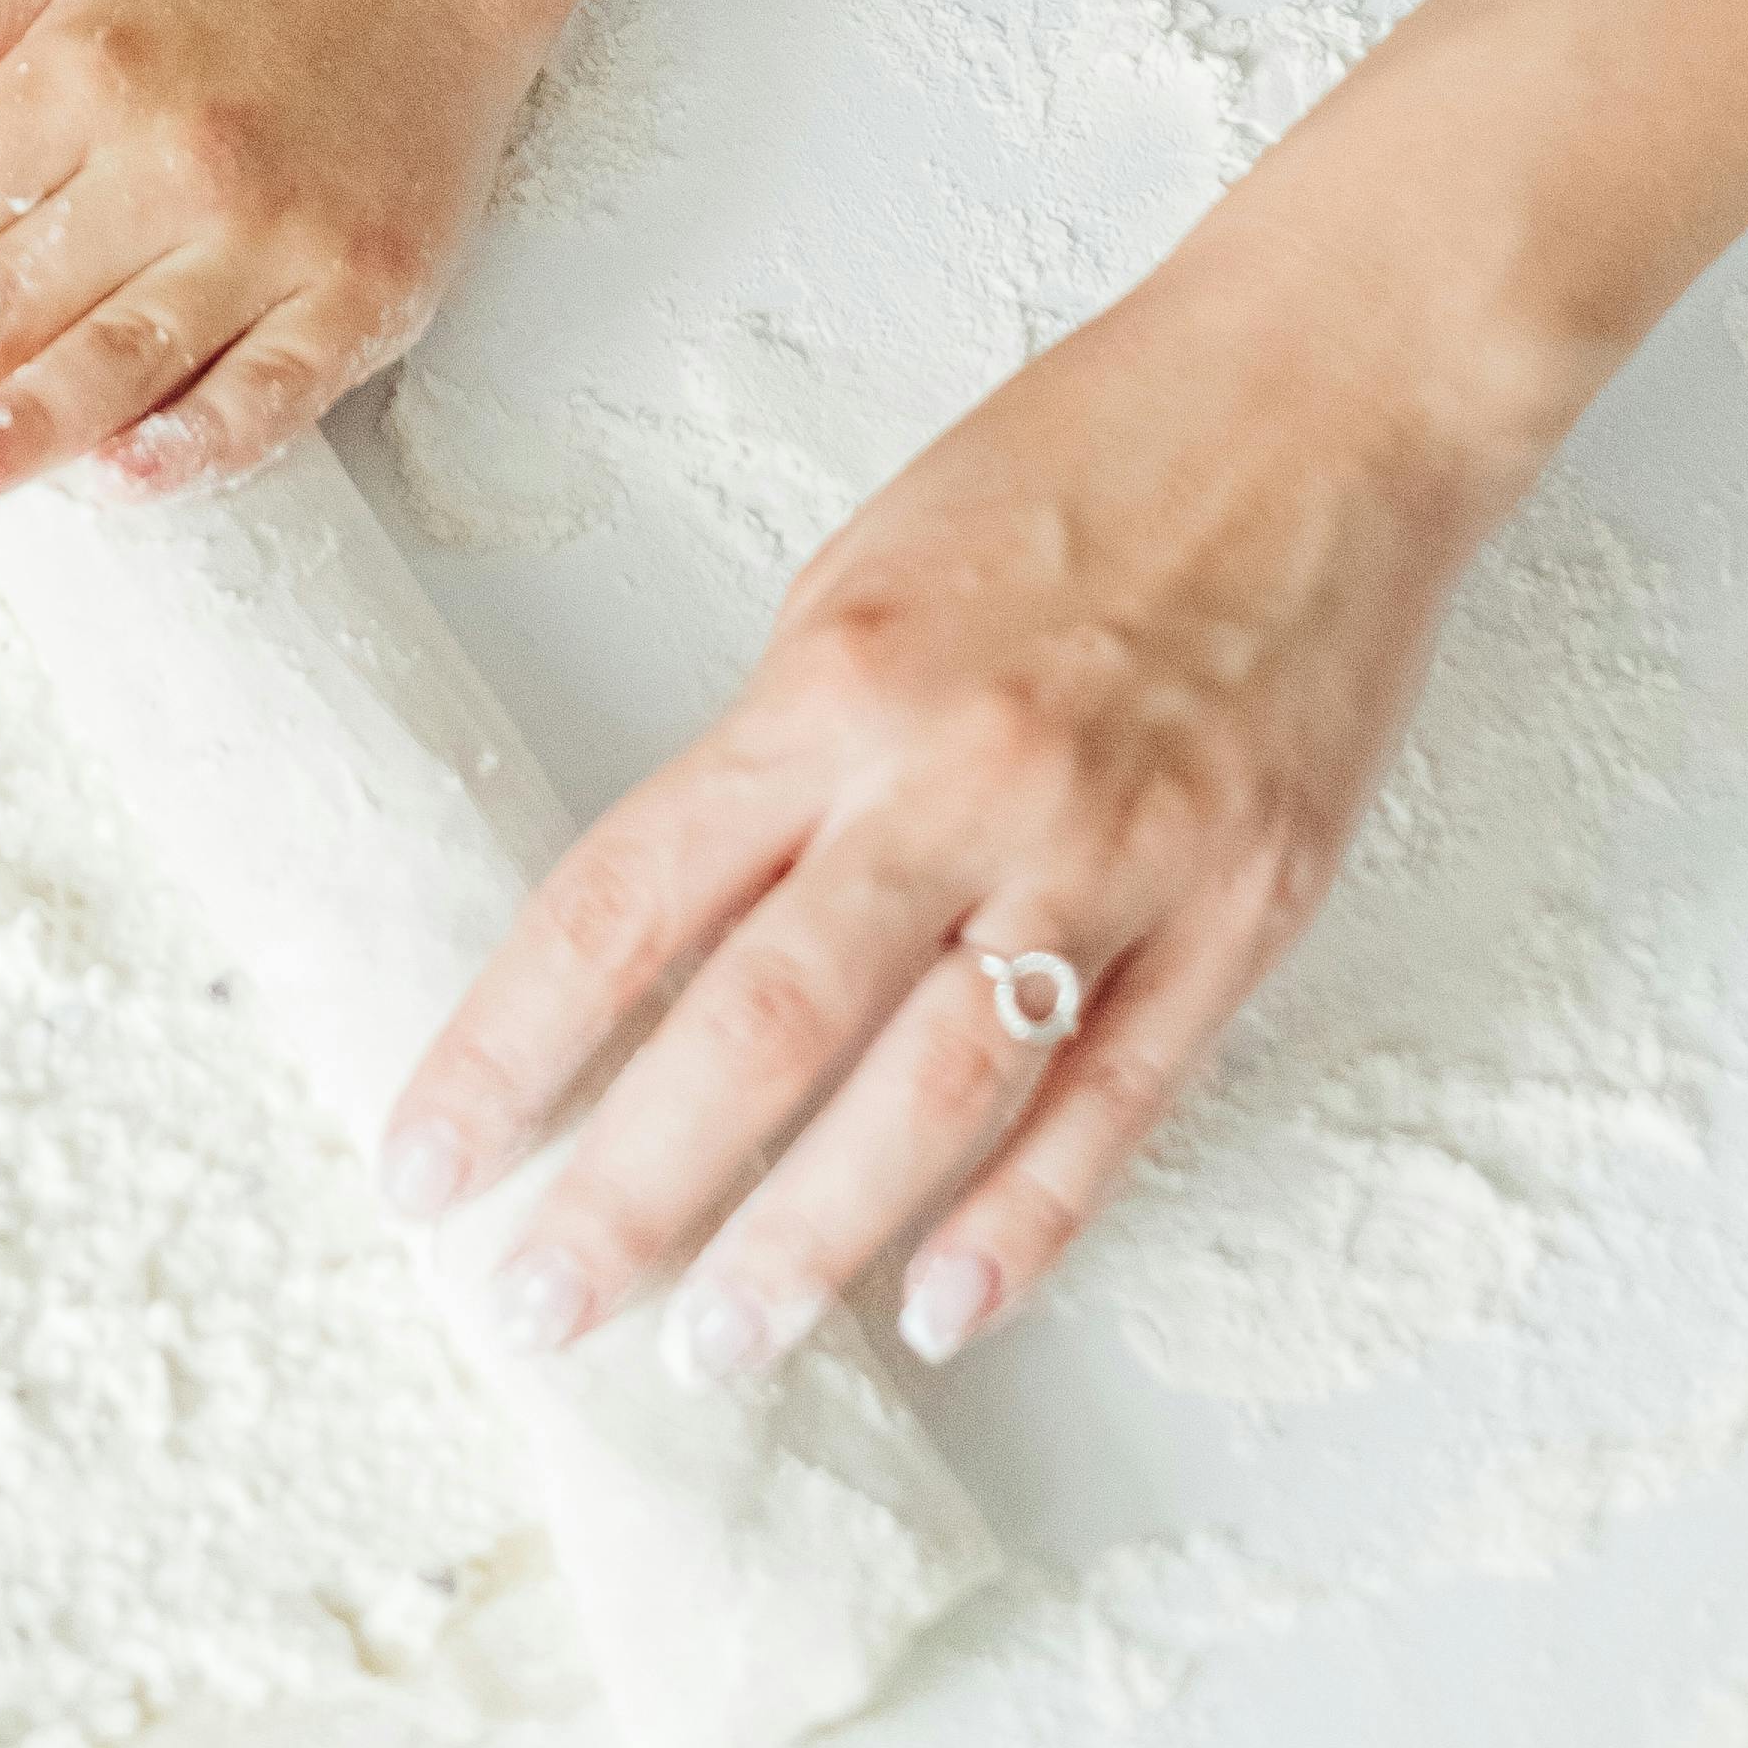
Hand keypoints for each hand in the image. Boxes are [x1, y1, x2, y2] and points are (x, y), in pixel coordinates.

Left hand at [376, 217, 1521, 1381]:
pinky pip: (1115, 1096)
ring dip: (811, 1238)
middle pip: (759, 1024)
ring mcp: (1106, 855)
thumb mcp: (872, 564)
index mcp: (835, 684)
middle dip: (634, 1188)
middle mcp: (956, 778)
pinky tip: (939, 1309)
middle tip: (539, 1307)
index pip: (624, 898)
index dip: (510, 1044)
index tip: (428, 1162)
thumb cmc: (1083, 458)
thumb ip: (793, 743)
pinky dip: (1025, 1219)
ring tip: (714, 1348)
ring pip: (929, 1091)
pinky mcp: (1239, 909)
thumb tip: (698, 907)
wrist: (1319, 399)